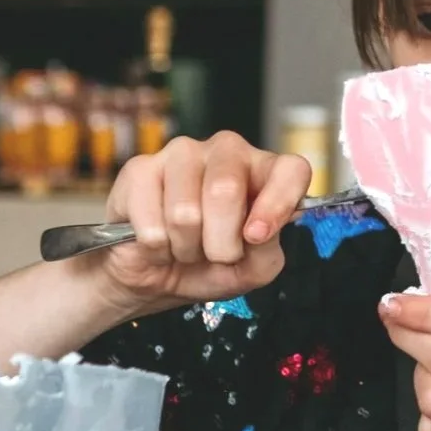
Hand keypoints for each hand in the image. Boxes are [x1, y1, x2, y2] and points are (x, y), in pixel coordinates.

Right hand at [100, 133, 313, 317]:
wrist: (153, 279)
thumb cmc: (209, 266)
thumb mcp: (251, 271)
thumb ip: (266, 253)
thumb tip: (258, 231)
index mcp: (265, 172)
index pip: (291, 168)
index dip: (277, 202)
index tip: (257, 236)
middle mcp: (228, 152)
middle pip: (226, 190)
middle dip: (219, 242)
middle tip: (214, 254)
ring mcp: (183, 153)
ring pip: (185, 210)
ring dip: (185, 246)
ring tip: (184, 245)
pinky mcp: (140, 168)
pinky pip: (150, 220)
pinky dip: (155, 246)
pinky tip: (157, 240)